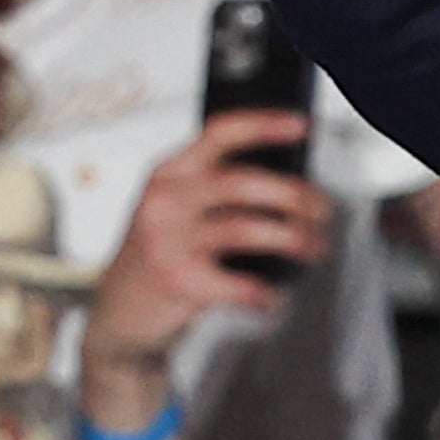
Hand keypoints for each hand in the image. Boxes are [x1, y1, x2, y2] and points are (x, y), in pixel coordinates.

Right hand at [76, 114, 332, 436]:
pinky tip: (271, 297)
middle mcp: (164, 200)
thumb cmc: (158, 259)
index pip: (220, 133)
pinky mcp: (178, 280)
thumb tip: (290, 185)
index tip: (301, 125)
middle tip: (322, 211)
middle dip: (296, 196)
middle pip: (245, 181)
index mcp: (167, 173)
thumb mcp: (174, 211)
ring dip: (295, 239)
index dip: (265, 124)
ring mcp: (168, 240)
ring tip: (313, 248)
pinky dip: (265, 293)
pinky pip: (242, 284)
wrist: (117, 315)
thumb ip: (215, 191)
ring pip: (250, 228)